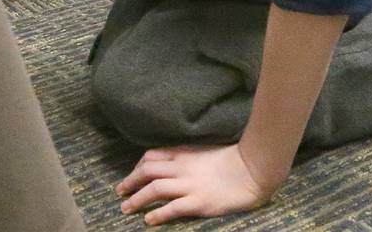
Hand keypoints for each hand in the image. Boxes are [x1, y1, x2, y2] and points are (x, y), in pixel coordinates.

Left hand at [117, 143, 278, 224]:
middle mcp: (181, 168)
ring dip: (137, 198)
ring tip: (126, 207)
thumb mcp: (202, 151)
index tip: (132, 176)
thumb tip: (169, 162)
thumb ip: (184, 156)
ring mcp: (189, 185)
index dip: (137, 167)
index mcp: (182, 153)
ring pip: (154, 189)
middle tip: (119, 191)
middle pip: (147, 172)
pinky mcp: (199, 202)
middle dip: (130, 181)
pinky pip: (172, 208)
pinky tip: (149, 220)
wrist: (251, 169)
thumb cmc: (230, 159)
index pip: (150, 157)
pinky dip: (158, 214)